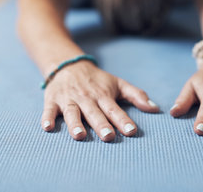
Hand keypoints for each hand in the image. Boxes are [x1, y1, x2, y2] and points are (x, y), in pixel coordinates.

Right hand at [41, 61, 159, 141]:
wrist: (68, 65)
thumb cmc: (97, 79)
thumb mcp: (118, 83)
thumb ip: (136, 95)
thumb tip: (155, 108)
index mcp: (103, 96)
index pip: (114, 109)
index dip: (123, 120)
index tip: (131, 131)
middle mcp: (86, 98)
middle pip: (94, 113)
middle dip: (101, 124)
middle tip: (108, 137)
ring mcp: (69, 99)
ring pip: (72, 113)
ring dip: (75, 124)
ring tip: (80, 136)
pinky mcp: (52, 101)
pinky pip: (49, 110)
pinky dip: (47, 118)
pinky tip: (47, 127)